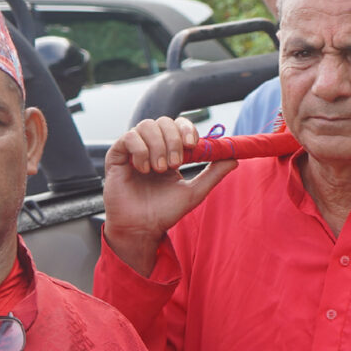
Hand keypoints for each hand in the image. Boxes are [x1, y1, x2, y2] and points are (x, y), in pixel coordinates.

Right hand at [101, 117, 235, 275]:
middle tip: (175, 164)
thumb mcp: (194, 192)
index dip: (187, 130)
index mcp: (169, 151)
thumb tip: (234, 157)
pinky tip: (143, 169)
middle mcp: (151, 146)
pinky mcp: (116, 156)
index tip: (193, 145)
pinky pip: (128, 138)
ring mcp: (133, 150)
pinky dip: (139, 150)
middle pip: (163, 121)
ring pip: (146, 126)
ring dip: (157, 146)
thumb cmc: (165, 212)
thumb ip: (213, 174)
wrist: (142, 228)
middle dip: (173, 139)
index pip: (179, 125)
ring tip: (159, 169)